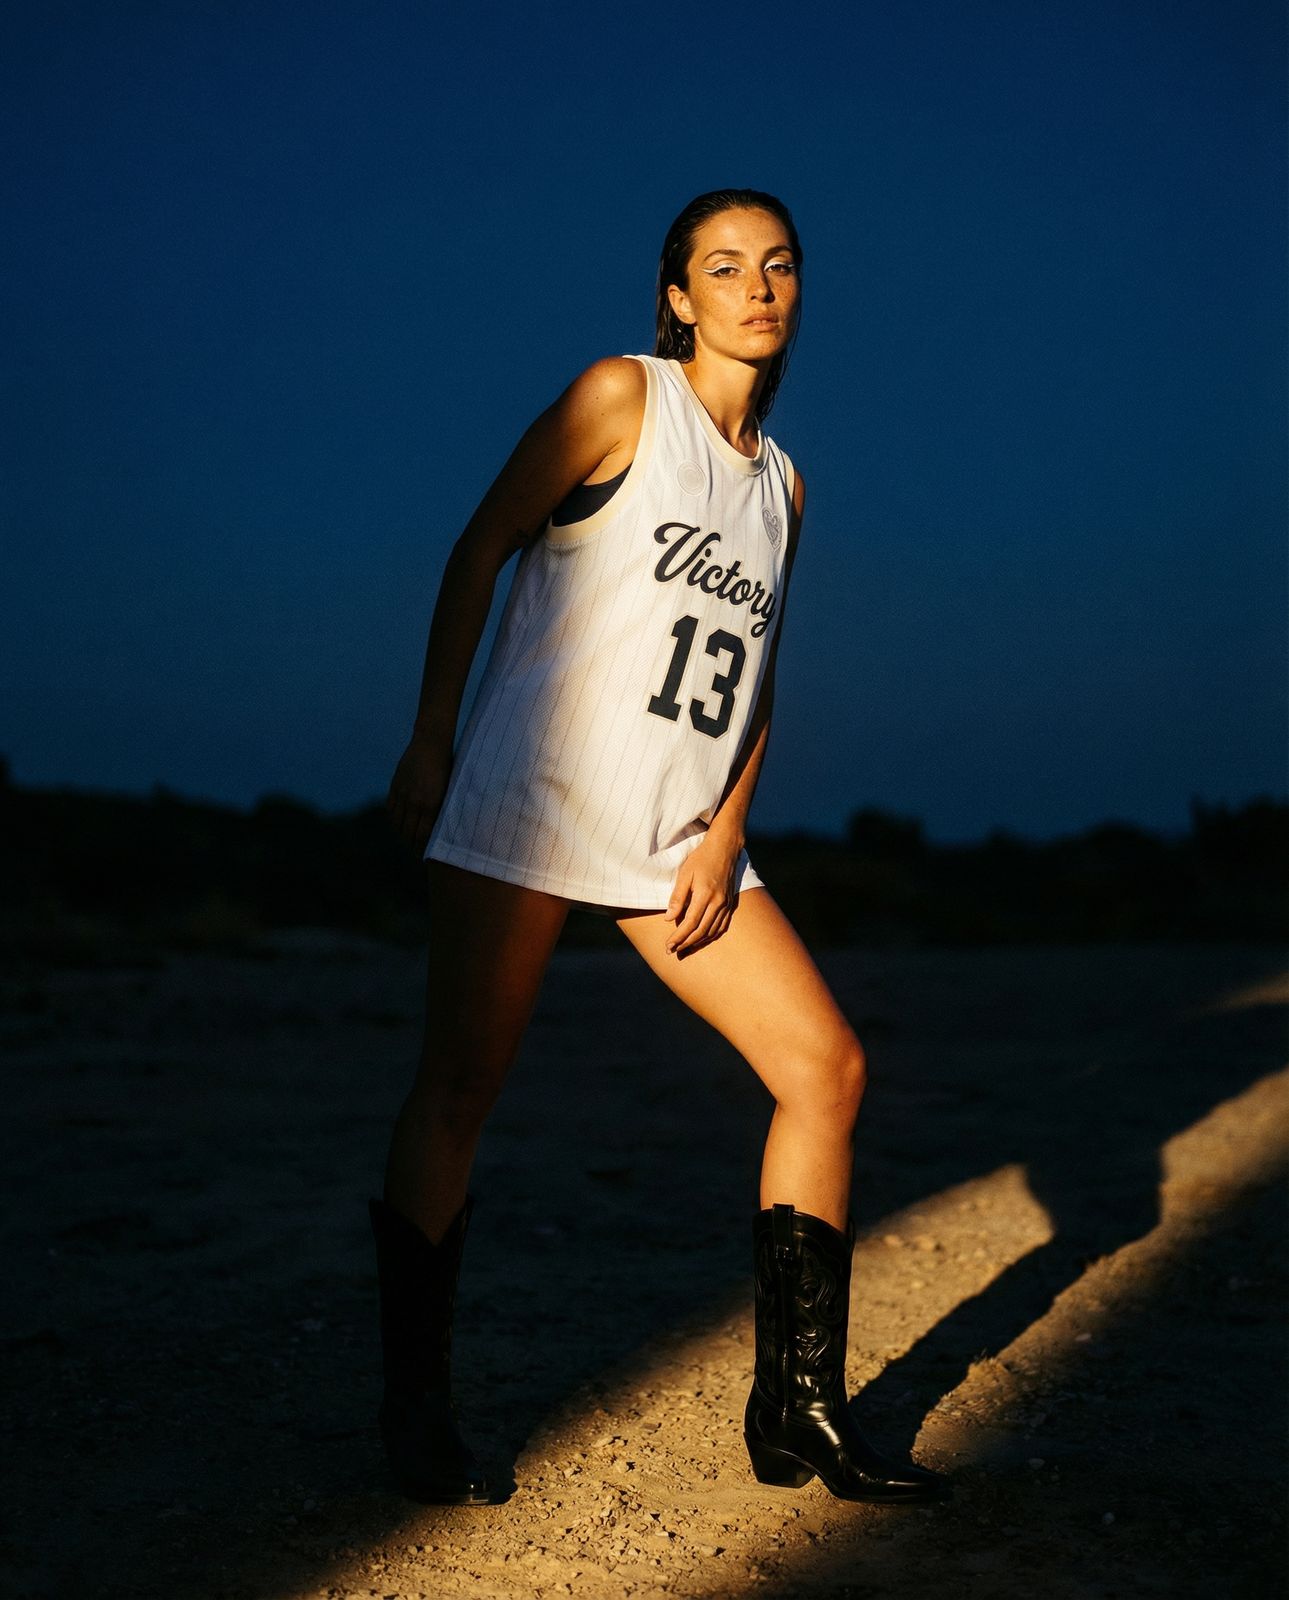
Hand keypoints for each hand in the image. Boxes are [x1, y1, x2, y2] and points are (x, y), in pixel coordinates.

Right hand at [386, 730, 452, 854]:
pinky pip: (390, 809)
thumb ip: (442, 808)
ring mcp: (403, 794)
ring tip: (406, 838)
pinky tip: (398, 822)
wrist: (431, 743)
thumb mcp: (449, 789)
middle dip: (412, 844)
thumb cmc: (447, 766)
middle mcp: (416, 802)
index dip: (422, 848)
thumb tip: (441, 827)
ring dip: (401, 833)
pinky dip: (393, 819)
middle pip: (409, 832)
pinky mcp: (395, 786)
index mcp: (432, 804)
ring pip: (398, 823)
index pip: (423, 836)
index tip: (425, 855)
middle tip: (415, 850)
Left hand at [664, 831, 741, 956]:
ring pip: (712, 931)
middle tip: (673, 951)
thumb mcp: (685, 874)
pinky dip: (711, 936)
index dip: (679, 937)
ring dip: (698, 942)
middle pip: (701, 931)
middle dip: (686, 943)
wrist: (725, 848)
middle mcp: (718, 902)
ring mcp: (726, 904)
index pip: (690, 923)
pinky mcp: (730, 904)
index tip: (669, 945)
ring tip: (685, 948)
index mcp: (705, 894)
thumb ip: (677, 897)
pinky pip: (721, 926)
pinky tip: (702, 939)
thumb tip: (668, 919)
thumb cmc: (701, 859)